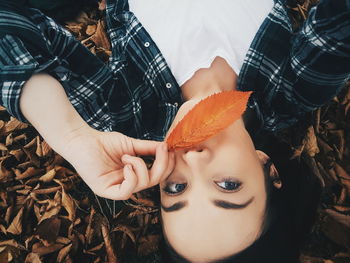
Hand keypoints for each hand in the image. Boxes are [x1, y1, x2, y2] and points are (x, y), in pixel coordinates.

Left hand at [60, 126, 174, 199]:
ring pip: (142, 185)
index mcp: (134, 175)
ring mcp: (116, 189)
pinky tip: (125, 164)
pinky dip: (131, 177)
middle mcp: (127, 184)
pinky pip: (126, 192)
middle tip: (161, 150)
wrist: (82, 139)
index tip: (170, 150)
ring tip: (127, 155)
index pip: (157, 175)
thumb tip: (168, 147)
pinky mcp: (105, 191)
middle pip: (154, 182)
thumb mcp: (131, 145)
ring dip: (140, 166)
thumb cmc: (104, 142)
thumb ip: (149, 149)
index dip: (167, 165)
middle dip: (161, 165)